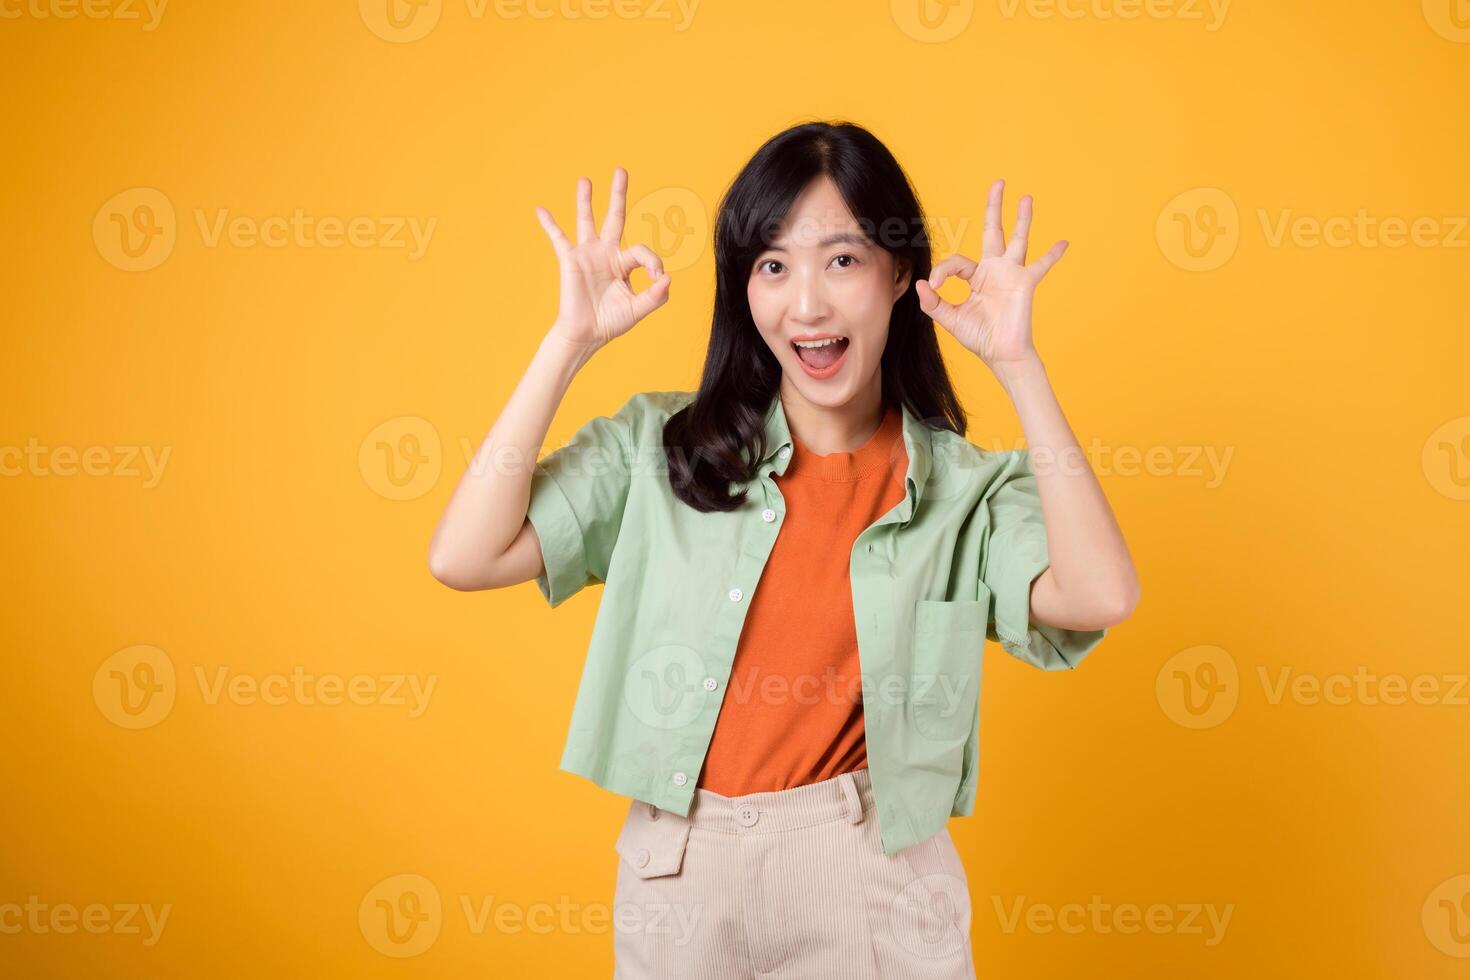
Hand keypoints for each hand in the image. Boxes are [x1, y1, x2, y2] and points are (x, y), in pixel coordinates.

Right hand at [536, 167, 670, 352]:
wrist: (586, 334)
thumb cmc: (611, 322)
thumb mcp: (639, 309)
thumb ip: (656, 296)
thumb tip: (668, 278)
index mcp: (624, 263)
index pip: (642, 251)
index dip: (654, 262)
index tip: (658, 279)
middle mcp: (606, 253)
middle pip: (614, 217)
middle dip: (618, 194)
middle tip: (620, 170)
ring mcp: (587, 254)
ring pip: (587, 220)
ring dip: (585, 199)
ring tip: (585, 180)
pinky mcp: (569, 259)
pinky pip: (558, 238)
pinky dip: (549, 224)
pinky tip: (540, 209)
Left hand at [915, 179, 1066, 369]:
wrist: (1001, 354)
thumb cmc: (979, 337)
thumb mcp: (949, 319)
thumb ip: (933, 302)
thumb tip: (921, 283)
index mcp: (976, 277)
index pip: (956, 262)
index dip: (942, 271)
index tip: (935, 286)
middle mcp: (995, 270)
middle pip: (993, 231)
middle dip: (994, 207)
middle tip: (998, 183)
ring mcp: (1011, 274)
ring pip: (1017, 239)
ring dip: (1022, 218)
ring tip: (1026, 197)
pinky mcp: (1025, 283)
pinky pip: (1041, 266)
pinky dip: (1052, 255)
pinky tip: (1064, 243)